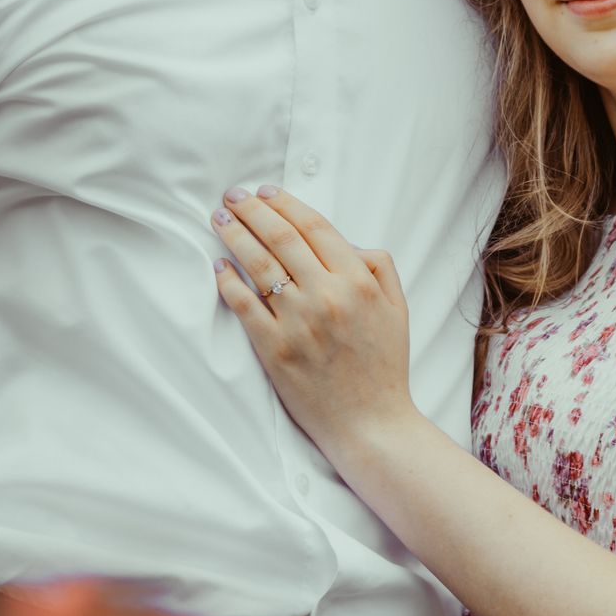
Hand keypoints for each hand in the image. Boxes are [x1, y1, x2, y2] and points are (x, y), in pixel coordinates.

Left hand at [212, 186, 414, 468]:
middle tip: (234, 195)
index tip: (266, 192)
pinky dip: (228, 282)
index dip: (286, 204)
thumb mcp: (397, 309)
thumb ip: (378, 267)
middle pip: (281, 238)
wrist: (371, 424)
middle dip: (252, 210)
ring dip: (234, 235)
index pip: (314, 228)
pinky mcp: (275, 350)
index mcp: (358, 282)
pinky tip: (218, 267)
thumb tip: (347, 241)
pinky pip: (244, 306)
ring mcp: (298, 323)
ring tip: (219, 218)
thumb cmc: (384, 367)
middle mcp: (327, 296)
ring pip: (258, 265)